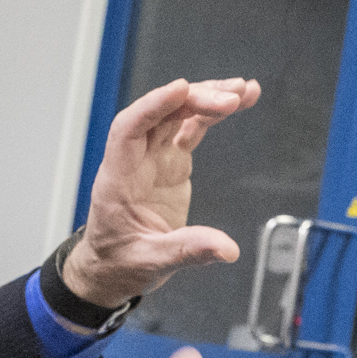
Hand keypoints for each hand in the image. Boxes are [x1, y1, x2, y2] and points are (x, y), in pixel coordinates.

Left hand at [62, 78, 262, 308]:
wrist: (113, 268)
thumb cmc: (119, 263)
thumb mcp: (151, 263)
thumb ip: (188, 252)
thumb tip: (227, 249)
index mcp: (119, 180)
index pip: (129, 129)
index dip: (154, 106)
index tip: (182, 89)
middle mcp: (135, 161)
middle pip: (160, 116)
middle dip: (195, 100)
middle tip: (231, 98)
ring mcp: (153, 158)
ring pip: (177, 115)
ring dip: (208, 98)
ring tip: (244, 90)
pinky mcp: (171, 162)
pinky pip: (191, 127)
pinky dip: (213, 114)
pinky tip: (238, 101)